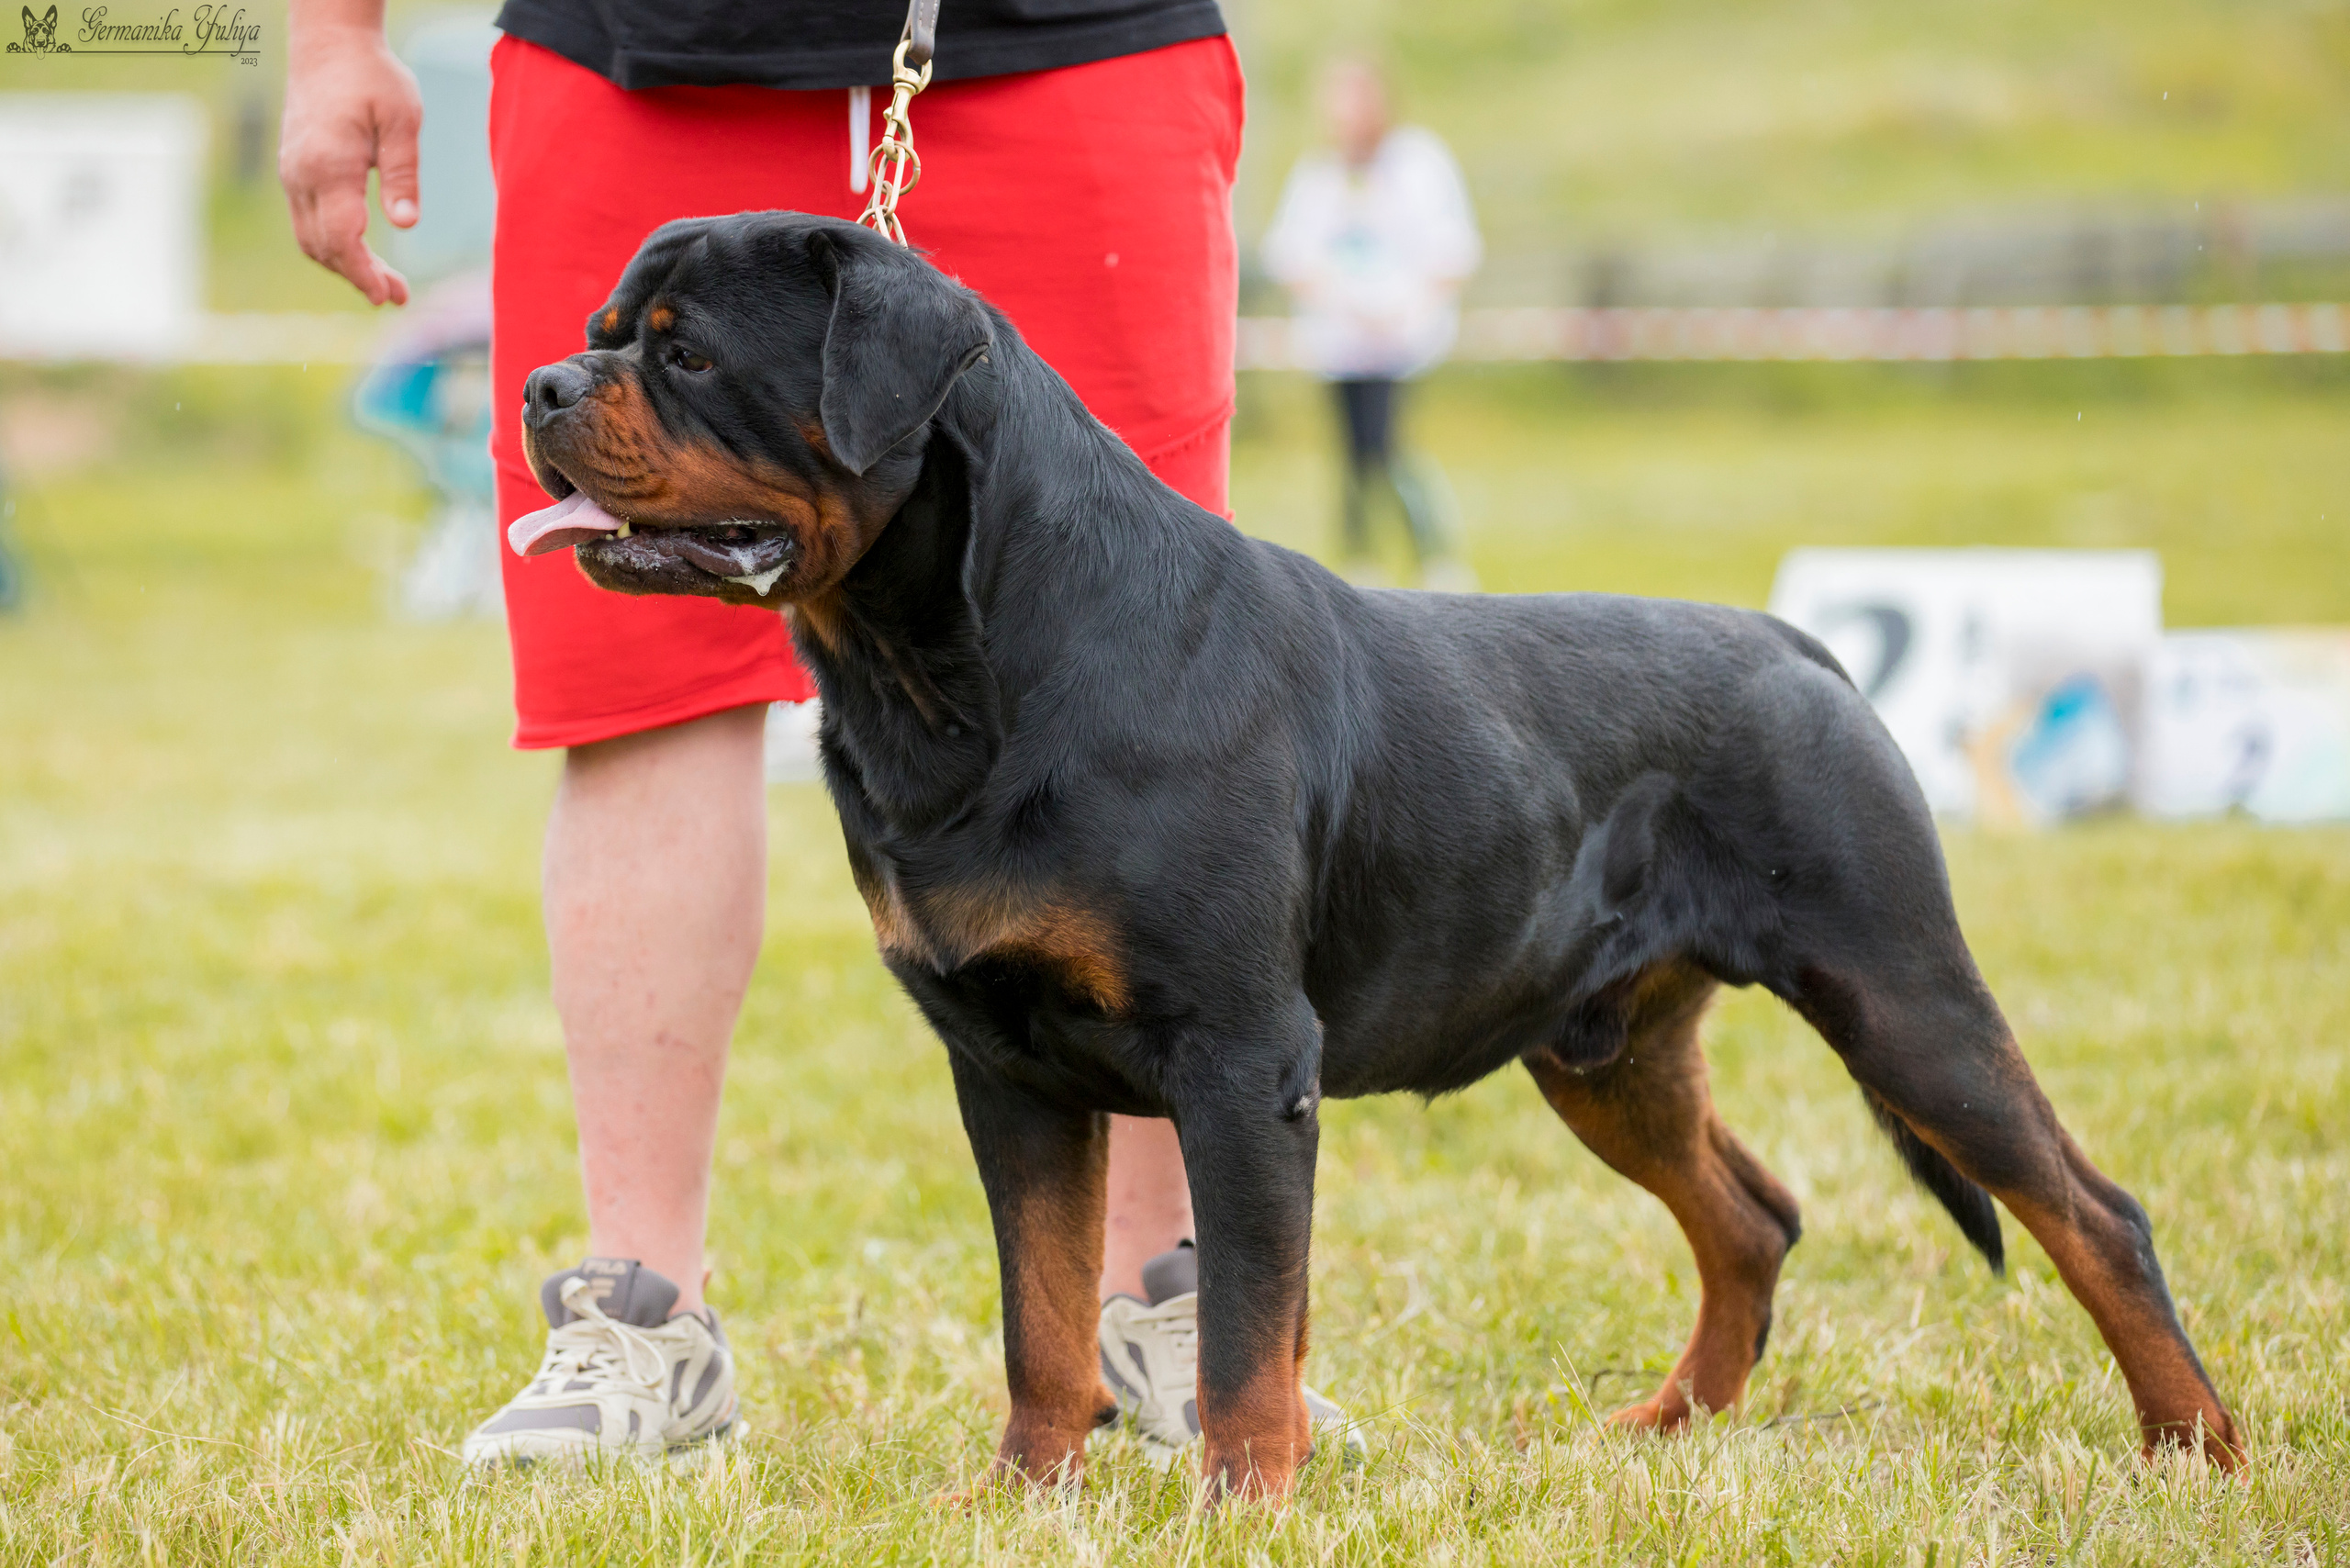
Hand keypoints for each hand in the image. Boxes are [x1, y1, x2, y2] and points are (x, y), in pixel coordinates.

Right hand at [279, 4, 421, 305]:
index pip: (343, 237)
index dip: (363, 273)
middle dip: (359, 277)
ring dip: (345, 265)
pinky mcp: (294, 171)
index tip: (387, 297)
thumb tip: (407, 224)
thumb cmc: (372, 78)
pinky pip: (307, 221)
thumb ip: (403, 173)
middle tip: (399, 296)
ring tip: (386, 283)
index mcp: (330, 166)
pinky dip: (333, 245)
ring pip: (311, 238)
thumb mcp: (401, 120)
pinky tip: (362, 253)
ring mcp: (292, 174)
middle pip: (325, 246)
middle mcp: (302, 175)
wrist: (329, 46)